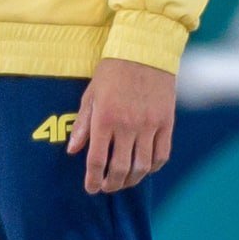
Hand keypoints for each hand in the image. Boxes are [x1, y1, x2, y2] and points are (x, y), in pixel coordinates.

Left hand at [66, 58, 175, 193]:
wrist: (144, 51)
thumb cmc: (112, 71)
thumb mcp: (91, 94)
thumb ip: (83, 124)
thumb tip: (72, 151)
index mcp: (105, 118)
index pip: (97, 159)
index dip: (93, 179)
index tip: (91, 188)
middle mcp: (127, 125)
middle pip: (120, 169)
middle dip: (111, 184)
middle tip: (106, 187)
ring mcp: (149, 126)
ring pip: (142, 167)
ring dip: (131, 180)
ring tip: (123, 182)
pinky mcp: (166, 123)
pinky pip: (161, 155)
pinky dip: (152, 168)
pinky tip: (144, 169)